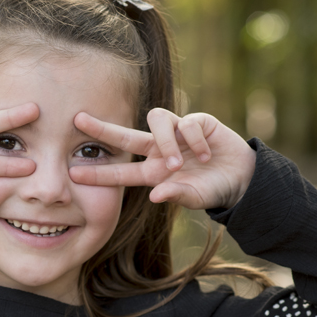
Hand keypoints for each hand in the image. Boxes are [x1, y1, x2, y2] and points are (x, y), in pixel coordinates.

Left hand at [68, 109, 255, 209]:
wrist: (242, 179)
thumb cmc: (213, 190)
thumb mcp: (194, 197)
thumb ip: (176, 196)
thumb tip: (155, 196)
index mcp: (154, 173)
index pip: (121, 172)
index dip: (99, 173)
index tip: (73, 174)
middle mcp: (160, 150)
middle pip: (125, 136)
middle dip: (101, 129)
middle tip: (77, 119)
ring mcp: (177, 134)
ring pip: (156, 120)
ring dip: (165, 142)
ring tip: (179, 163)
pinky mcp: (197, 122)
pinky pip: (187, 123)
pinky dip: (194, 140)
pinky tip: (207, 155)